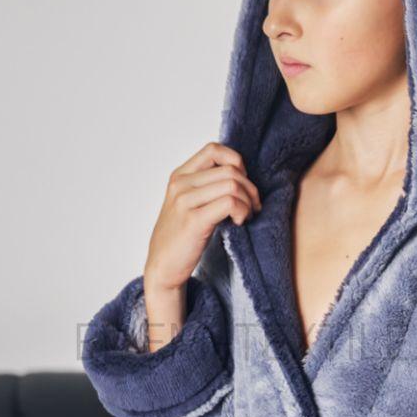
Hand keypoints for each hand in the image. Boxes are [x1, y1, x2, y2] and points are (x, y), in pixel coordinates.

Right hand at [144, 141, 261, 293]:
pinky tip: (239, 223)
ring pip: (232, 184)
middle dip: (250, 187)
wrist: (163, 267)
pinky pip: (230, 203)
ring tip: (246, 216)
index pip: (214, 149)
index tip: (241, 183)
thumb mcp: (188, 203)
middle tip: (253, 207)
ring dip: (248, 201)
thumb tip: (240, 175)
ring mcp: (184, 201)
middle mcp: (180, 184)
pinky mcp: (194, 220)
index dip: (236, 162)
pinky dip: (242, 211)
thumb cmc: (182, 237)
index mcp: (179, 176)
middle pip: (230, 169)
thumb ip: (206, 185)